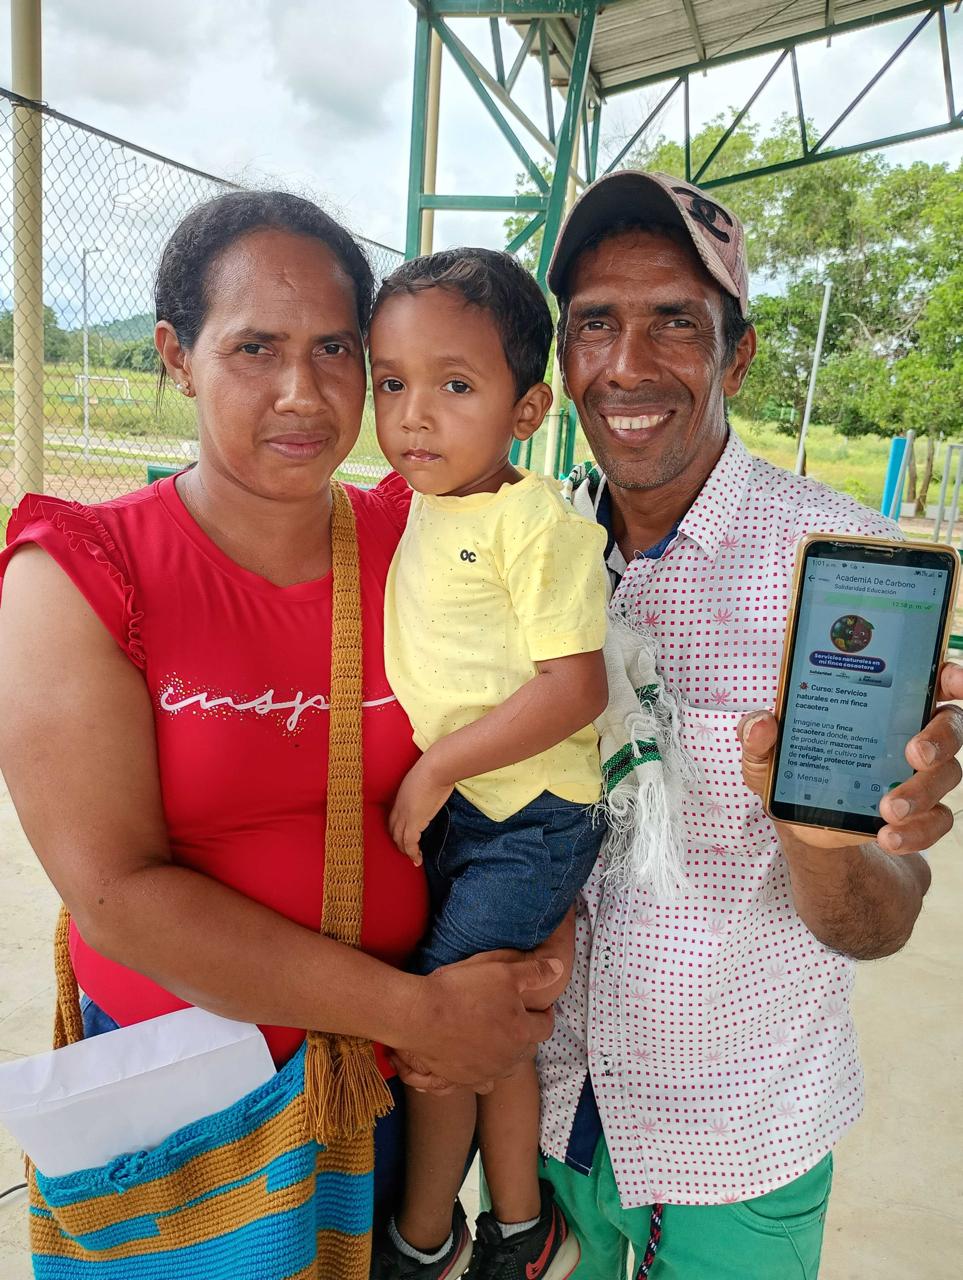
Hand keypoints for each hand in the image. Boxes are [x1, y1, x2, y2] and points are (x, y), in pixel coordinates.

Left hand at [389, 755, 454, 865]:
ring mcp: (405, 816)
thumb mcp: (425, 779)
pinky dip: (413, 853)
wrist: (436, 769)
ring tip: (413, 859)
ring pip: (399, 839)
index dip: (396, 829)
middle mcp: (399, 808)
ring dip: (406, 851)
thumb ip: (426, 786)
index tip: (402, 836)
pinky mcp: (415, 822)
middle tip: (407, 851)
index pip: (393, 818)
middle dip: (399, 842)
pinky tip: (418, 860)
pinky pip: (410, 843)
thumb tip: (437, 787)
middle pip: (393, 830)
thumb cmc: (435, 768)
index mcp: (401, 797)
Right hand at [392, 953, 562, 1088]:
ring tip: (498, 1041)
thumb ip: (535, 972)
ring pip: (506, 1068)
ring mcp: (485, 1073)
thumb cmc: (463, 991)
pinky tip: (477, 1061)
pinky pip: (482, 1083)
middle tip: (518, 1021)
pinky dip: (484, 1072)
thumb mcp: (503, 971)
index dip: (545, 1015)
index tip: (541, 1008)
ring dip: (507, 1055)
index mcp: (522, 1032)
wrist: (421, 1016)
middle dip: (527, 1035)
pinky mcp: (463, 1080)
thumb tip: (560, 968)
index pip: (545, 1026)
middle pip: (528, 1050)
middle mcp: (508, 1058)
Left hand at [739, 660, 962, 853]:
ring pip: (948, 775)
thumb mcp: (766, 755)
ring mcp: (921, 775)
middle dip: (939, 738)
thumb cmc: (793, 770)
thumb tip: (762, 724)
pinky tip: (888, 836)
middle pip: (950, 725)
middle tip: (912, 754)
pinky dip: (917, 831)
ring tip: (888, 809)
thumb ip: (757, 737)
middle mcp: (912, 733)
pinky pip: (937, 821)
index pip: (931, 678)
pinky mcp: (922, 814)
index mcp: (882, 704)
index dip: (952, 675)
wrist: (805, 826)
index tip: (953, 679)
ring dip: (921, 793)